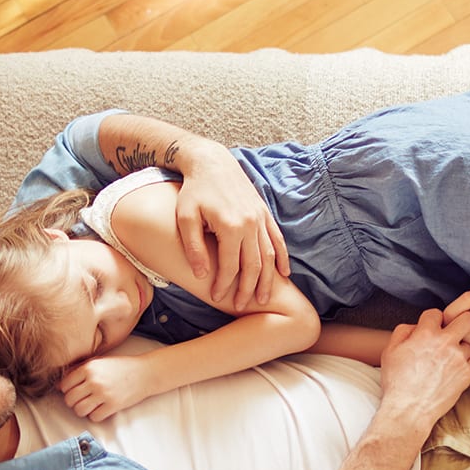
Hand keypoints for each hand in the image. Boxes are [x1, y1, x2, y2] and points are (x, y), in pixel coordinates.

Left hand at [60, 355, 155, 422]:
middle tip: (82, 400)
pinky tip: (101, 408)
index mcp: (88, 368)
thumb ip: (78, 370)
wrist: (145, 372)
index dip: (68, 390)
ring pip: (79, 410)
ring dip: (83, 410)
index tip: (76, 390)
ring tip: (91, 405)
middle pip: (70, 400)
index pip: (64, 385)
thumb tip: (58, 386)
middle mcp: (94, 381)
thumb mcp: (99, 362)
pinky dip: (96, 415)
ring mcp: (104, 394)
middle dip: (74, 402)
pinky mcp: (113, 405)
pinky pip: (94, 417)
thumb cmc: (120, 367)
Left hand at [175, 141, 290, 310]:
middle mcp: (250, 223)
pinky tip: (284, 274)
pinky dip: (282, 258)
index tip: (216, 297)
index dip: (224, 284)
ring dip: (268, 279)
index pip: (231, 265)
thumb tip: (201, 274)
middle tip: (242, 307)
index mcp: (230, 226)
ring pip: (269, 255)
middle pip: (253, 265)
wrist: (212, 162)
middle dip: (248, 289)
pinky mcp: (264, 213)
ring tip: (264, 298)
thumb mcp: (185, 217)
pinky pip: (278, 240)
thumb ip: (193, 247)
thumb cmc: (194, 190)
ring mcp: (260, 218)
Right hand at [378, 308, 469, 426]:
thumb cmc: (397, 382)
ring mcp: (459, 358)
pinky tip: (453, 372)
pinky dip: (466, 365)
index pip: (436, 313)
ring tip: (447, 361)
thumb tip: (416, 326)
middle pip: (468, 318)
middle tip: (455, 331)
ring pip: (469, 343)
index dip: (432, 321)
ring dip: (460, 349)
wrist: (409, 410)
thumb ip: (403, 331)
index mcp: (425, 333)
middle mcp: (445, 342)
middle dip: (462, 322)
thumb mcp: (390, 351)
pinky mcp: (467, 373)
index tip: (432, 329)